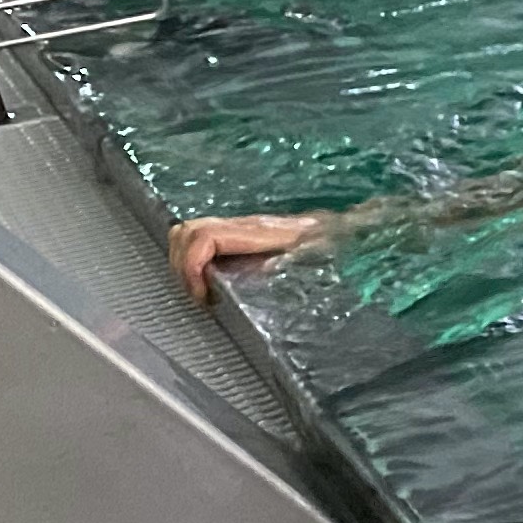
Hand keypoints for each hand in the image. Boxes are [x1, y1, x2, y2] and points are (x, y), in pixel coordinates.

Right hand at [166, 210, 331, 304]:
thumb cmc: (334, 243)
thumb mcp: (317, 256)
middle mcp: (242, 225)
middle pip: (187, 232)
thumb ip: (297, 263)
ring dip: (183, 263)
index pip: (207, 236)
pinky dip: (191, 261)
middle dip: (183, 267)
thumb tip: (290, 261)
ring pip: (187, 233)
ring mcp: (236, 227)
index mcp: (259, 231)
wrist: (340, 228)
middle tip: (200, 297)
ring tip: (199, 290)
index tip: (204, 295)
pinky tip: (206, 283)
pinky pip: (198, 240)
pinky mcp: (235, 235)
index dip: (193, 265)